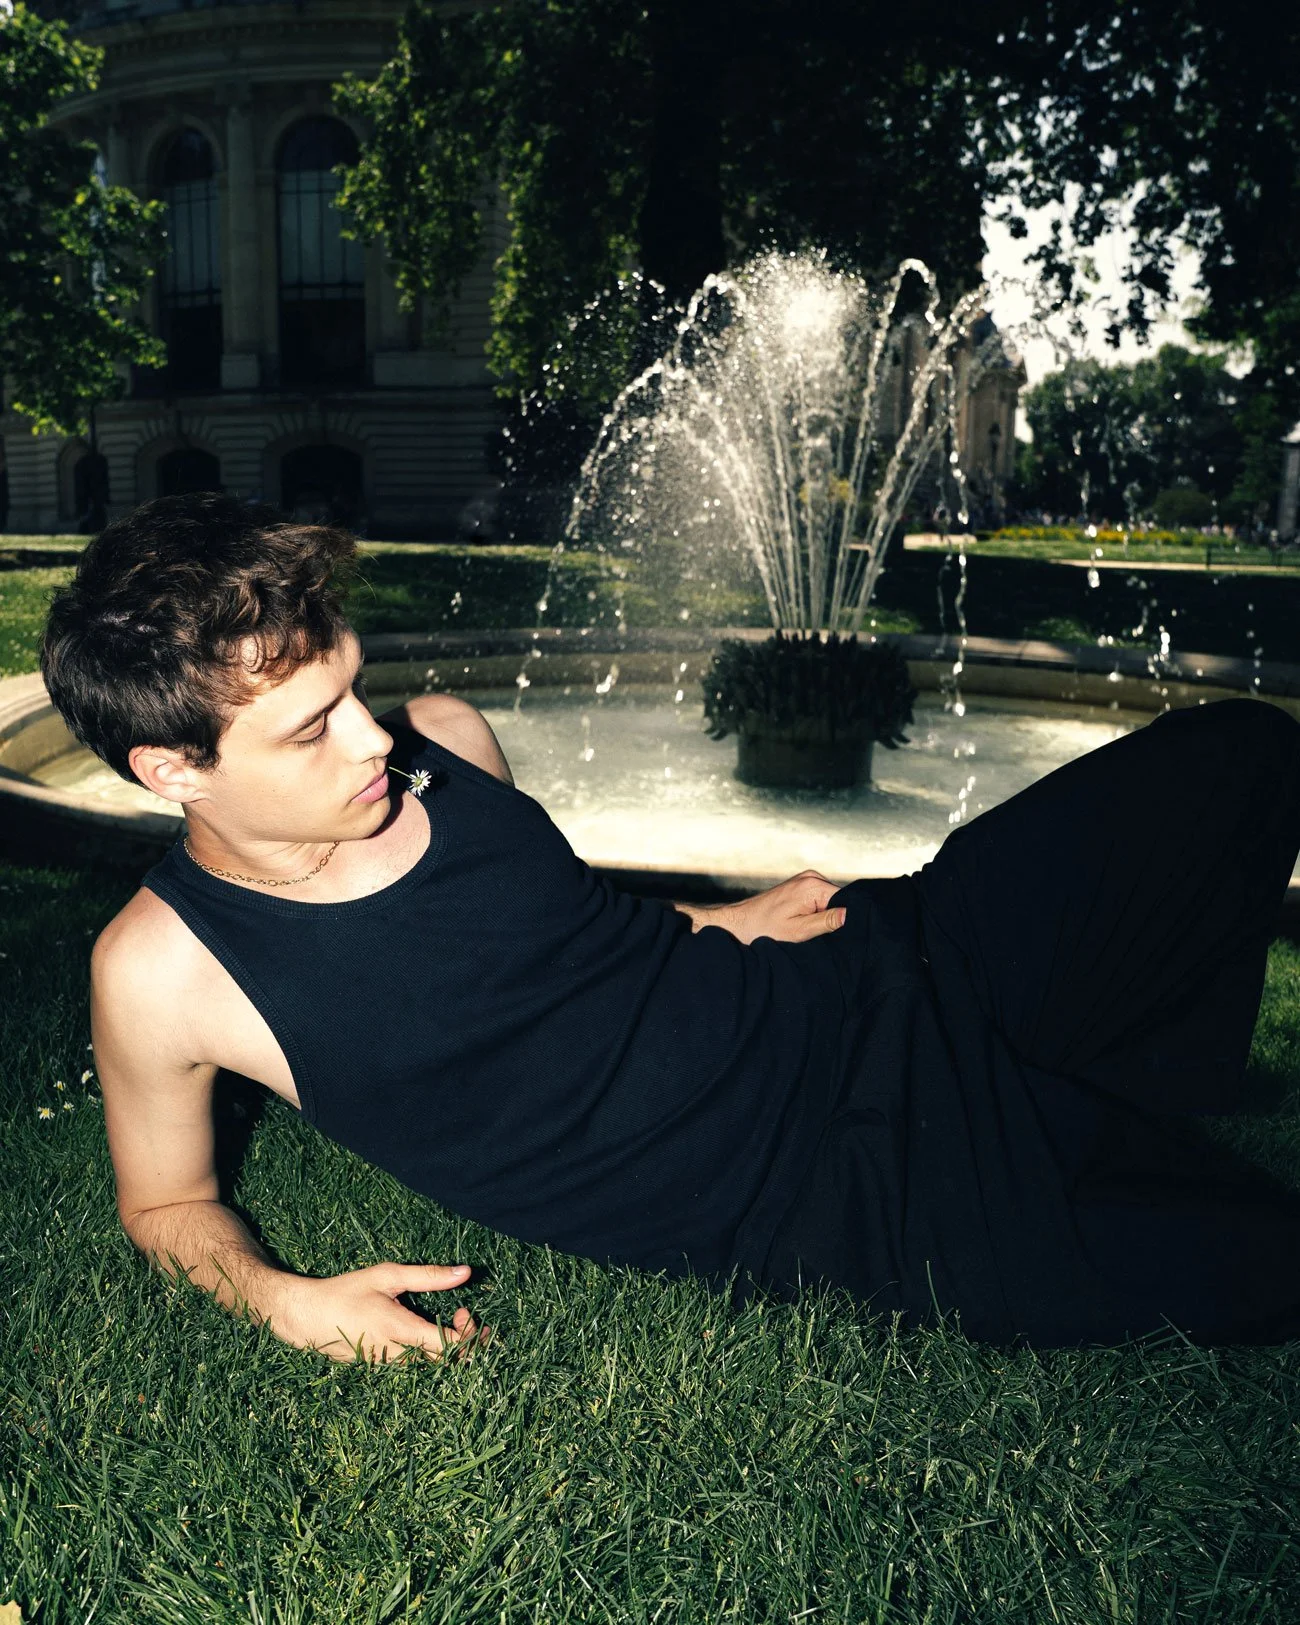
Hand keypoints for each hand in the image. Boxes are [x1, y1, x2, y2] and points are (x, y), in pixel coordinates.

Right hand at [273, 1262, 487, 1363]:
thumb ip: (428, 1276)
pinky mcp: (378, 1369)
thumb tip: (466, 1272)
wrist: (306, 1318)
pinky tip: (427, 1333)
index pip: (450, 1347)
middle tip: (463, 1316)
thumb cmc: (345, 1292)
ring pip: (428, 1367)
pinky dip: (427, 1353)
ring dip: (446, 1348)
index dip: (469, 1334)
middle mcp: (395, 1356)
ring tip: (451, 1322)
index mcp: (400, 1331)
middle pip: (444, 1363)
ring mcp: (386, 1367)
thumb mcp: (387, 1276)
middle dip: (464, 1342)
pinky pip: (411, 1367)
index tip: (464, 1311)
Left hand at [680, 870, 846, 945]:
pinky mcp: (801, 887)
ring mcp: (806, 880)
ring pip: (832, 901)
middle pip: (841, 899)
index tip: (842, 935)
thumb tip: (852, 914)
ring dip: (827, 917)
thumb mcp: (799, 931)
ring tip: (812, 931)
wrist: (739, 924)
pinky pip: (821, 900)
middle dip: (838, 918)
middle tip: (825, 935)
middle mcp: (811, 877)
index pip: (848, 900)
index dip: (849, 919)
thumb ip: (827, 921)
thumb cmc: (764, 930)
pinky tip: (808, 925)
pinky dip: (818, 913)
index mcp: (813, 885)